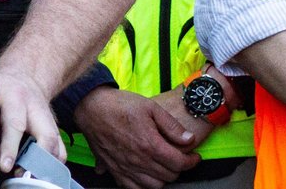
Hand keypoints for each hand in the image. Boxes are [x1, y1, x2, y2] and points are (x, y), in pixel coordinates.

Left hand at [0, 69, 63, 172]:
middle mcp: (36, 110)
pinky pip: (60, 151)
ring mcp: (48, 121)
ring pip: (56, 146)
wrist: (25, 77)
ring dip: (46, 166)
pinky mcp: (54, 130)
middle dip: (37, 161)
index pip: (15, 125)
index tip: (4, 166)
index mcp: (16, 98)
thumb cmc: (0, 84)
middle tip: (22, 177)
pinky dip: (53, 164)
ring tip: (30, 178)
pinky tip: (40, 173)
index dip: (10, 147)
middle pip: (46, 137)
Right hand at [74, 87, 200, 188]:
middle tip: (178, 158)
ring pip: (154, 186)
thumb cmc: (120, 105)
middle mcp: (139, 160)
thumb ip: (172, 125)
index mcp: (150, 144)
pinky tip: (145, 175)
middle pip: (169, 176)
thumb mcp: (150, 107)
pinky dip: (143, 185)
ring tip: (163, 166)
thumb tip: (189, 139)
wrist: (90, 107)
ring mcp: (125, 167)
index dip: (191, 161)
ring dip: (163, 178)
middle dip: (178, 168)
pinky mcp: (114, 170)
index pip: (179, 163)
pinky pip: (133, 188)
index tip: (194, 156)